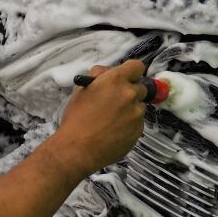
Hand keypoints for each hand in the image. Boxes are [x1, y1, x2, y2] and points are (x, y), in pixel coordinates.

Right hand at [56, 60, 147, 175]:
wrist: (78, 149)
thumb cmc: (77, 121)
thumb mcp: (82, 89)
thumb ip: (99, 74)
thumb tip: (109, 71)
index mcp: (115, 81)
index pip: (136, 66)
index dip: (132, 71)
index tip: (130, 76)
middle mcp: (129, 95)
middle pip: (141, 87)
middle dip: (130, 92)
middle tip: (116, 101)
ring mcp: (136, 113)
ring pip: (139, 106)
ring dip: (130, 109)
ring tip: (110, 119)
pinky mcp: (138, 130)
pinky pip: (138, 122)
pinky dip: (129, 124)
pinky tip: (113, 129)